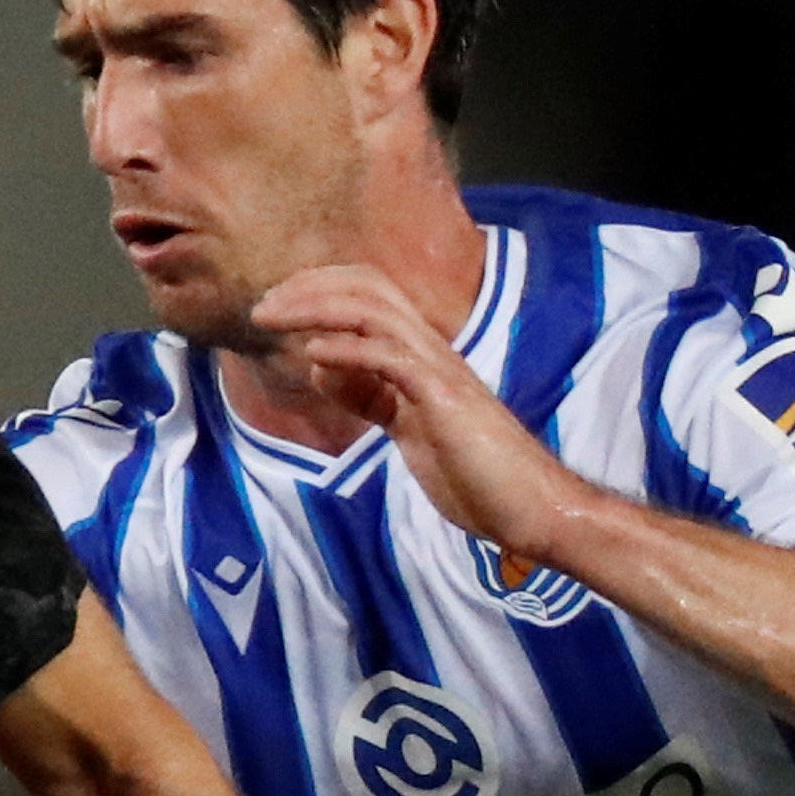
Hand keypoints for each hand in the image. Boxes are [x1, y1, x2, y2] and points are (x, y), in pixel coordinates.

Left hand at [247, 263, 578, 567]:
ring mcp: (440, 371)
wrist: (532, 508)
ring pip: (373, 312)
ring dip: (315, 309)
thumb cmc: (475, 476)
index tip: (276, 307)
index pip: (369, 295)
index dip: (319, 291)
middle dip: (309, 288)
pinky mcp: (443, 399)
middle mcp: (432, 351)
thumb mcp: (407, 430)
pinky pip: (390, 359)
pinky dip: (349, 351)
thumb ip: (368, 397)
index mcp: (423, 357)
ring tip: (272, 317)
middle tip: (262, 305)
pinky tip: (314, 355)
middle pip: (367, 287)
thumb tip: (321, 369)